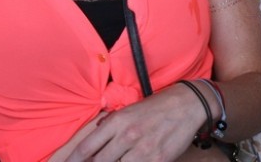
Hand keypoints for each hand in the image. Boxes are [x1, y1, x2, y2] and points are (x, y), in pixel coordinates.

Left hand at [62, 84, 205, 161]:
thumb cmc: (156, 107)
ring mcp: (143, 151)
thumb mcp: (129, 110)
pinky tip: (133, 161)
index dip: (73, 161)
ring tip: (118, 159)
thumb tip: (94, 136)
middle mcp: (127, 136)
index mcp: (117, 122)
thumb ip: (110, 124)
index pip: (86, 148)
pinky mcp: (158, 161)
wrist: (187, 105)